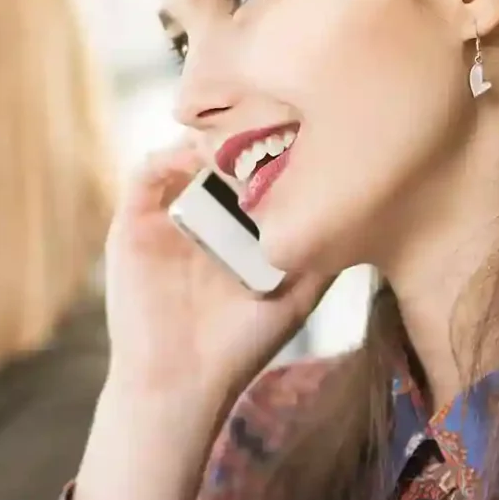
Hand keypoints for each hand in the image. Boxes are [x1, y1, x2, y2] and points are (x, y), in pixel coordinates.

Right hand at [104, 143, 332, 420]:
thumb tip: (364, 206)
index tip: (303, 128)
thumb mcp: (298, 294)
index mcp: (238, 228)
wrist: (181, 383)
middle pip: (221, 150)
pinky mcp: (133, 224)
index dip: (275, 144)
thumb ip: (323, 252)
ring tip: (237, 135)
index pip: (255, 168)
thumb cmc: (239, 346)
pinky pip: (145, 173)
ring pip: (184, 152)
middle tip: (270, 116)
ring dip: (208, 137)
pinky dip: (169, 156)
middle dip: (244, 130)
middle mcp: (202, 216)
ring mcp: (167, 216)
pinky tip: (197, 160)